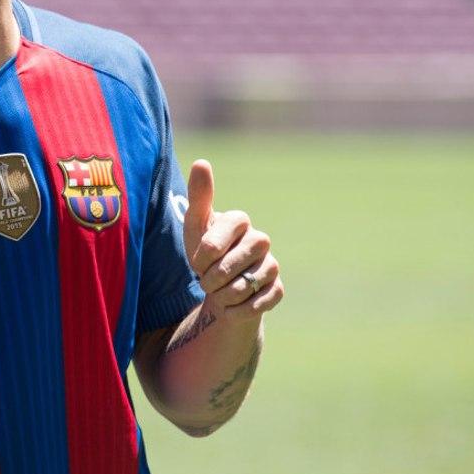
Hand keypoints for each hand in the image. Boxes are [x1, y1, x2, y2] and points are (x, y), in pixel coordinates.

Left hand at [184, 160, 283, 323]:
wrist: (220, 287)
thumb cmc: (205, 252)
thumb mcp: (195, 226)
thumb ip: (199, 196)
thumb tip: (202, 162)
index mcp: (240, 220)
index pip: (214, 244)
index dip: (200, 258)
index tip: (196, 262)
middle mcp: (261, 239)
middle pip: (230, 267)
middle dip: (211, 280)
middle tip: (205, 281)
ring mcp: (272, 264)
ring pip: (245, 286)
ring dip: (224, 296)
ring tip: (218, 293)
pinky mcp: (278, 288)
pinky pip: (261, 303)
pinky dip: (240, 310)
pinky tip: (230, 308)